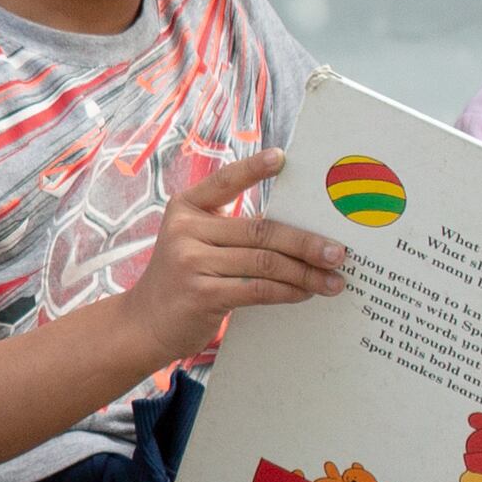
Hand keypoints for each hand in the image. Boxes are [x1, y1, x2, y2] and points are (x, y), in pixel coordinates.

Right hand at [117, 149, 347, 367]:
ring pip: (264, 262)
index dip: (253, 168)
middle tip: (337, 251)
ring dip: (305, 273)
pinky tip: (305, 293)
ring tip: (333, 279)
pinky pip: (258, 289)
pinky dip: (288, 291)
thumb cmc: (183, 279)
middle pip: (260, 230)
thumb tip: (296, 233)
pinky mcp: (201, 294)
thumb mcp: (194, 243)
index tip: (282, 157)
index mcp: (185, 208)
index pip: (224, 181)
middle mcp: (185, 230)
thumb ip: (230, 232)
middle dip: (305, 242)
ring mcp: (191, 262)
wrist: (144, 323)